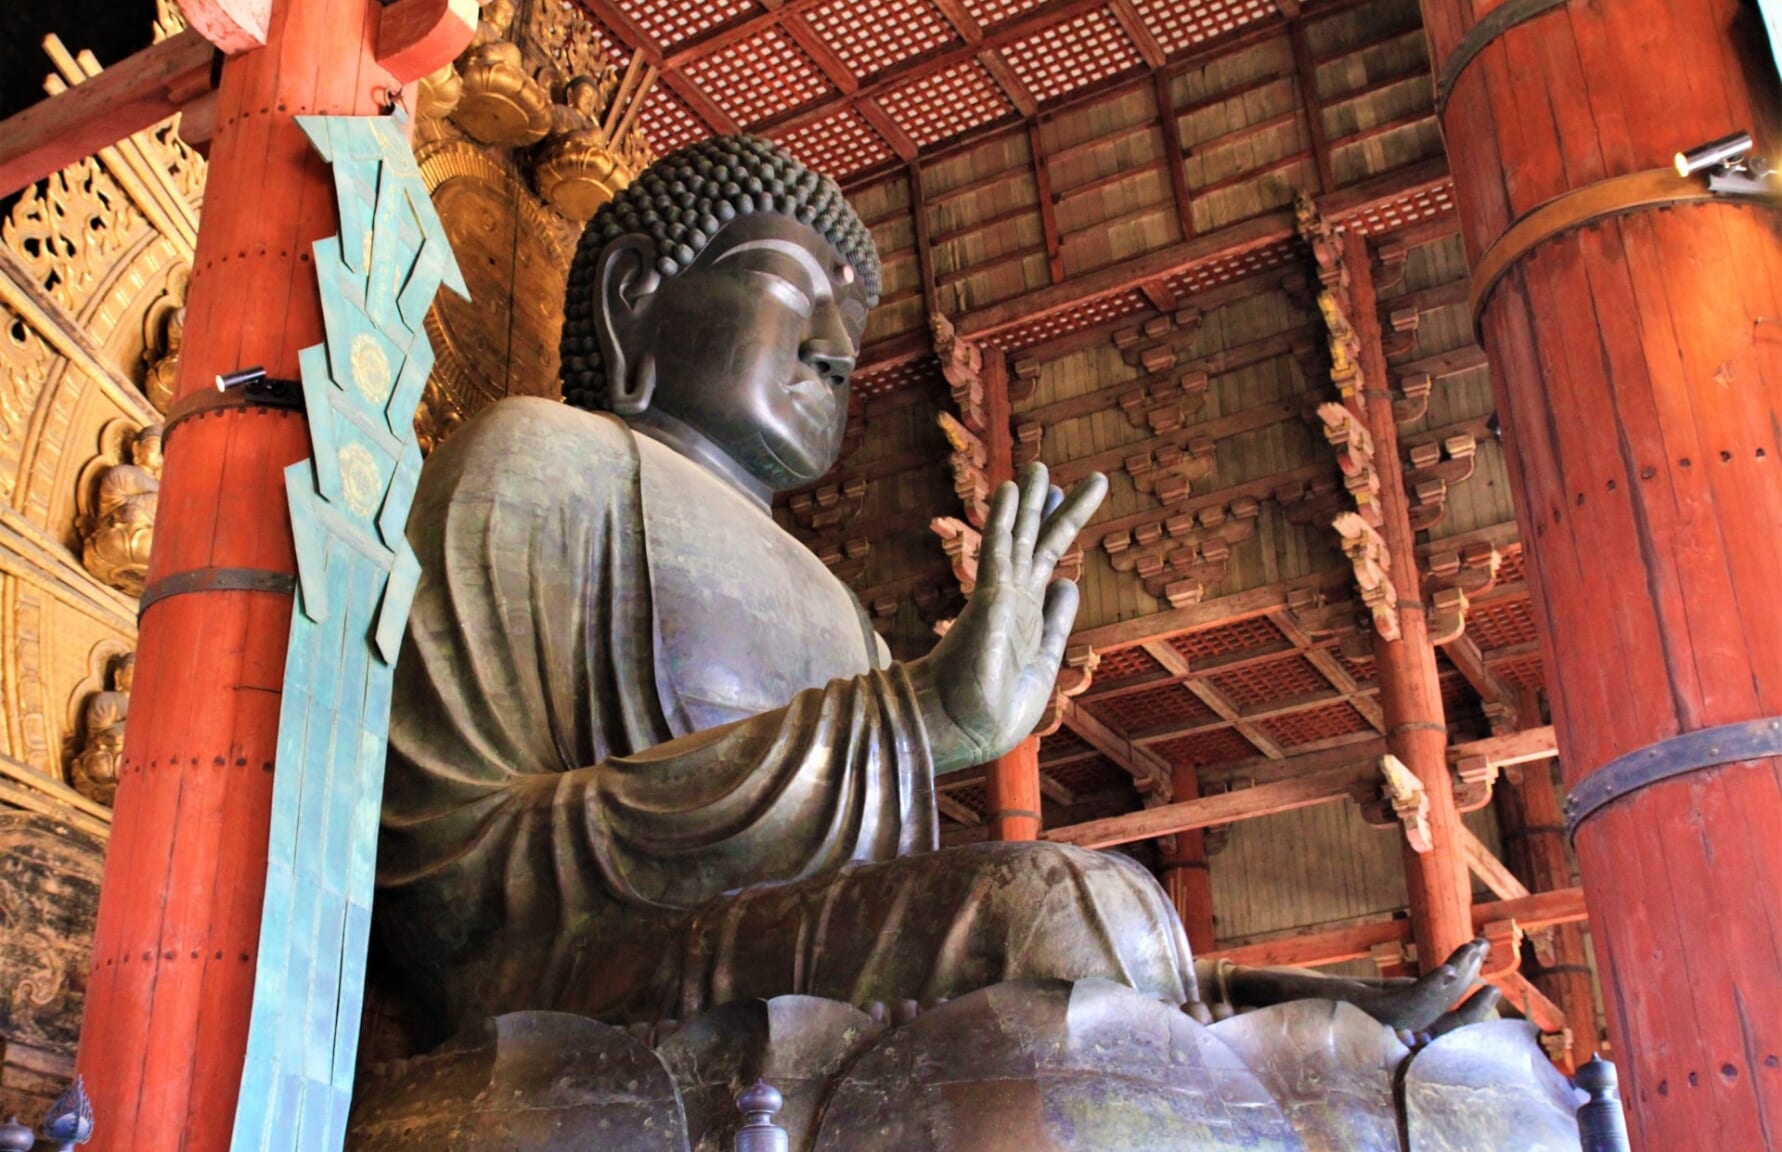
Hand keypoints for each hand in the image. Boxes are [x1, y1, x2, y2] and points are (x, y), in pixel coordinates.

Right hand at [908, 462, 1107, 772]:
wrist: (963, 730)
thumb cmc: (995, 710)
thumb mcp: (1044, 662)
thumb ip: (1058, 621)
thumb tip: (1071, 581)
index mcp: (1027, 617)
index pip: (1044, 563)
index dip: (1057, 530)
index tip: (1063, 501)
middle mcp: (1013, 600)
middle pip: (1035, 543)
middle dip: (1050, 508)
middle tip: (1055, 472)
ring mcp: (1000, 596)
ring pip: (1019, 538)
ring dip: (1030, 501)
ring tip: (1040, 466)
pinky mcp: (990, 599)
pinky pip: (998, 550)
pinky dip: (1005, 519)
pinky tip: (1010, 489)